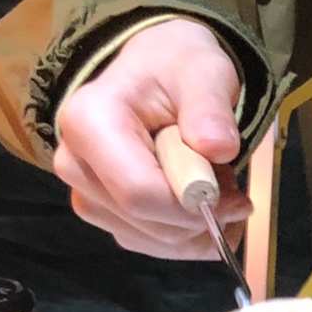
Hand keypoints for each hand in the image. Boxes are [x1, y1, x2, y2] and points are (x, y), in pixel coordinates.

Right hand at [52, 18, 251, 260]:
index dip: (192, 206)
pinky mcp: (101, 212)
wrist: (157, 71)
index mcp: (89, 121)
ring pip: (148, 240)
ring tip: (218, 187)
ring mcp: (84, 191)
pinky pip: (148, 243)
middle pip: (142, 221)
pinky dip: (186, 238)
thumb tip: (219, 148)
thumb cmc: (176, 67)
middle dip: (199, 219)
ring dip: (196, 230)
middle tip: (234, 190)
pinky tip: (206, 208)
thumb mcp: (203, 71)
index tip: (237, 197)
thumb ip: (210, 106)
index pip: (138, 192)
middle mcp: (74, 162)